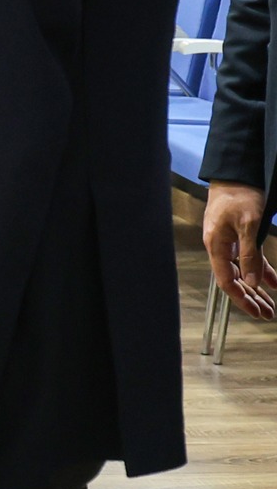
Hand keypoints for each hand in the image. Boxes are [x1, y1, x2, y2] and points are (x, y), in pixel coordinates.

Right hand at [205, 180, 276, 318]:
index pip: (227, 281)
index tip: (257, 313)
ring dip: (257, 288)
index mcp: (217, 246)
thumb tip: (253, 283)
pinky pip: (250, 259)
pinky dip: (261, 271)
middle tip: (269, 315)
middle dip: (252, 299)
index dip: (242, 299)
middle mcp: (221, 247)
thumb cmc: (240, 196)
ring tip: (272, 306)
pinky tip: (273, 283)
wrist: (236, 173)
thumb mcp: (249, 225)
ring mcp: (229, 242)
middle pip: (236, 280)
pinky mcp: (239, 236)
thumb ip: (250, 255)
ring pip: (244, 272)